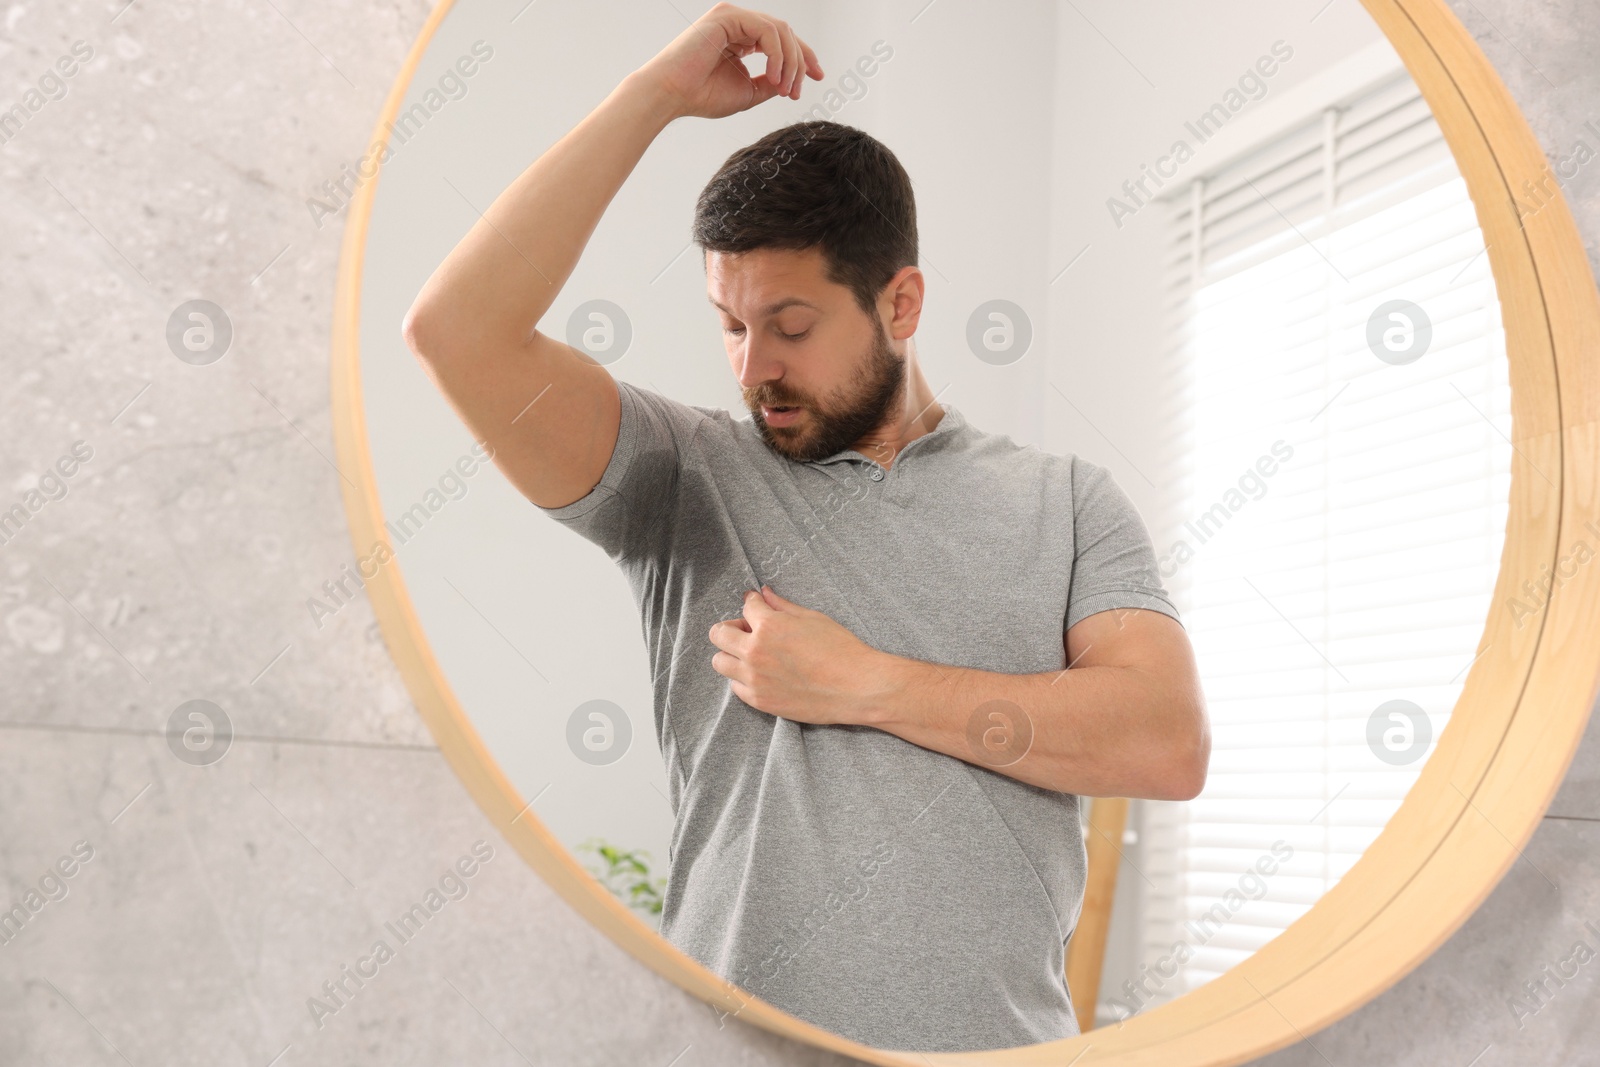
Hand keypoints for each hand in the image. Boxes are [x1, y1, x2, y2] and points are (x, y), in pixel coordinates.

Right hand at [637, 2, 823, 120]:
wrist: (672, 95)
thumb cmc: (702, 96)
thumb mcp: (748, 92)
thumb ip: (770, 83)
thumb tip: (791, 81)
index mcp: (742, 38)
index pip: (782, 41)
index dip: (803, 58)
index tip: (818, 78)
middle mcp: (739, 23)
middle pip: (786, 34)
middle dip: (799, 63)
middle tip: (796, 92)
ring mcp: (733, 17)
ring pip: (780, 31)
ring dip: (789, 62)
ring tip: (784, 88)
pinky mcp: (728, 16)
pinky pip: (767, 30)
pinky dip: (777, 54)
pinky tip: (773, 77)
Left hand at [709, 585, 886, 725]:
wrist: (857, 687)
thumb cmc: (841, 649)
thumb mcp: (812, 618)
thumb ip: (782, 606)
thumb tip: (765, 593)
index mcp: (769, 625)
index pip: (746, 606)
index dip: (753, 603)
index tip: (757, 605)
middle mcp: (755, 651)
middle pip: (718, 634)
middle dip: (731, 627)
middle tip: (749, 630)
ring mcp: (754, 678)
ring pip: (719, 662)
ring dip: (731, 654)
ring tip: (752, 655)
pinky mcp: (759, 701)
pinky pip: (735, 686)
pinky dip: (743, 678)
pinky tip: (762, 674)